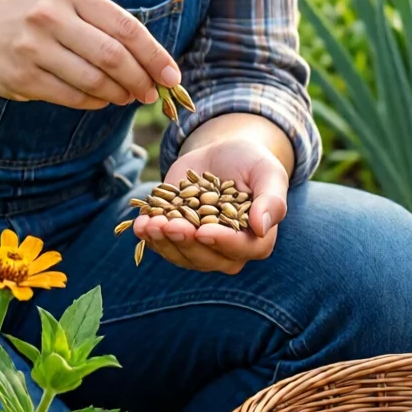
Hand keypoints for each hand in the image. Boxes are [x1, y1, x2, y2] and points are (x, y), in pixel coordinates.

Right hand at [0, 0, 179, 110]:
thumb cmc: (35, 22)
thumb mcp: (66, 6)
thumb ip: (106, 26)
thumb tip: (154, 64)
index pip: (126, 26)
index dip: (154, 55)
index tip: (172, 76)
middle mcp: (50, 15)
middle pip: (113, 56)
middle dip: (140, 79)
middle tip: (151, 94)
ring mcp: (34, 46)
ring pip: (94, 79)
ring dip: (118, 94)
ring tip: (126, 97)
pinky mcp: (23, 76)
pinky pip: (72, 96)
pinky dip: (94, 102)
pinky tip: (100, 100)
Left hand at [132, 136, 290, 273]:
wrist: (221, 153)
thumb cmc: (251, 162)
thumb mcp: (267, 172)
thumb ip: (271, 199)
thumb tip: (262, 228)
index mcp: (257, 239)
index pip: (242, 248)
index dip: (222, 242)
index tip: (203, 231)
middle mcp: (228, 250)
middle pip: (208, 257)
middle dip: (186, 242)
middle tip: (168, 224)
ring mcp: (200, 246)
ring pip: (181, 256)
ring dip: (163, 242)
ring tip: (149, 224)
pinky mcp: (177, 237)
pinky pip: (162, 245)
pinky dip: (150, 237)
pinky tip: (140, 224)